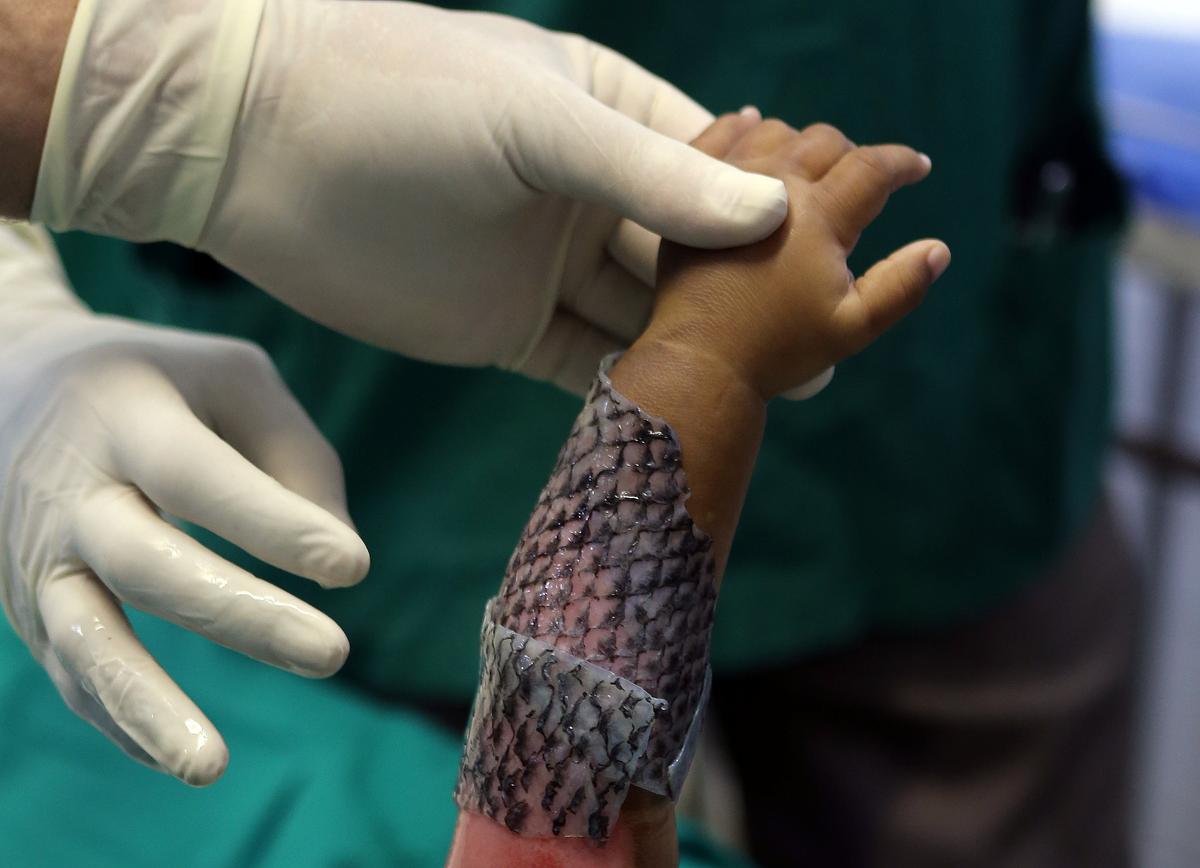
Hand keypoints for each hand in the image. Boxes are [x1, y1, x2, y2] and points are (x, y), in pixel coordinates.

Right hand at [0, 225, 367, 784]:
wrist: (7, 382)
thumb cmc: (156, 382)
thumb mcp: (231, 376)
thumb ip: (294, 451)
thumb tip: (341, 557)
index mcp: (125, 415)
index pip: (199, 476)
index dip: (272, 523)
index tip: (352, 567)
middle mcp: (71, 487)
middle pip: (146, 562)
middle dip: (240, 615)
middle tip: (333, 654)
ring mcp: (37, 552)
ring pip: (84, 638)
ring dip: (147, 707)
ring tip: (212, 766)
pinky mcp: (27, 602)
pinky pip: (71, 670)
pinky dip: (121, 719)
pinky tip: (181, 756)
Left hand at [30, 0, 788, 394]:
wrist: (255, 149)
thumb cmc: (396, 95)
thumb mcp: (535, 119)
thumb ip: (651, 170)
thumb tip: (773, 215)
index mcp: (607, 117)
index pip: (720, 167)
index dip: (785, 209)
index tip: (846, 249)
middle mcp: (588, 194)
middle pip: (694, 255)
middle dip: (755, 299)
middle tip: (828, 344)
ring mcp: (549, 265)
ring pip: (648, 318)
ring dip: (704, 353)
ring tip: (777, 390)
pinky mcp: (505, 329)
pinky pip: (588, 365)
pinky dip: (634, 389)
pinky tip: (685, 413)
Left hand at [650, 115, 950, 399]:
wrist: (699, 358)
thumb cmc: (778, 347)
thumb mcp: (852, 327)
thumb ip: (901, 287)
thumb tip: (938, 249)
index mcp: (819, 216)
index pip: (871, 168)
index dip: (901, 163)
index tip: (918, 167)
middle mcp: (774, 185)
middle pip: (824, 143)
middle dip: (852, 154)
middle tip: (861, 179)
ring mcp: (726, 182)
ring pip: (776, 134)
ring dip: (802, 143)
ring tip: (812, 162)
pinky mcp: (690, 192)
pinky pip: (719, 136)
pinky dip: (742, 126)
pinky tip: (753, 125)